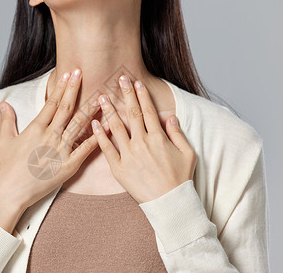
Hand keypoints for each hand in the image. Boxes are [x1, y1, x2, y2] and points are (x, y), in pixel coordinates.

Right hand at [0, 68, 109, 218]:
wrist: (11, 191)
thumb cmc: (7, 167)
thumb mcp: (5, 141)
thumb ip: (7, 121)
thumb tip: (4, 104)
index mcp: (35, 128)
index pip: (51, 103)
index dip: (61, 87)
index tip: (69, 74)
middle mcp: (49, 136)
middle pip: (65, 108)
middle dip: (74, 89)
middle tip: (83, 72)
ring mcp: (60, 150)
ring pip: (78, 125)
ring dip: (90, 109)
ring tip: (100, 96)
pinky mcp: (68, 165)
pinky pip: (85, 149)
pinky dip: (97, 137)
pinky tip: (107, 126)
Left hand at [91, 75, 196, 203]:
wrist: (169, 203)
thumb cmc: (180, 178)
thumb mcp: (187, 153)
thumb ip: (177, 133)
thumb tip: (169, 116)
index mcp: (158, 137)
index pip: (148, 111)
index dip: (141, 95)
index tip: (136, 83)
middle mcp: (142, 143)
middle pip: (132, 113)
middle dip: (126, 94)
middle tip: (119, 79)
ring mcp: (129, 155)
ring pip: (116, 127)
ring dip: (109, 110)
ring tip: (102, 96)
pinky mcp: (118, 168)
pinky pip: (107, 148)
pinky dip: (100, 135)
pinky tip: (94, 123)